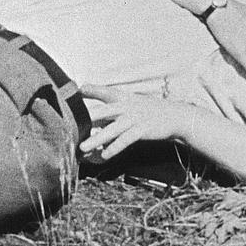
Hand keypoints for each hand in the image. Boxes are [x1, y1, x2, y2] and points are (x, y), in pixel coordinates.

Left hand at [78, 85, 193, 159]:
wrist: (175, 116)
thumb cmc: (149, 110)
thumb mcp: (131, 102)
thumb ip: (113, 105)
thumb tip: (93, 106)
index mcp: (123, 98)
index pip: (104, 92)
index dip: (91, 90)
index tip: (77, 90)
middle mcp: (127, 106)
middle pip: (103, 112)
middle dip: (87, 120)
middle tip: (71, 126)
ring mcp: (135, 118)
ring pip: (112, 129)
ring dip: (97, 139)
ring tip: (83, 148)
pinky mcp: (142, 130)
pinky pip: (125, 140)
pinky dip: (114, 147)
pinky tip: (104, 155)